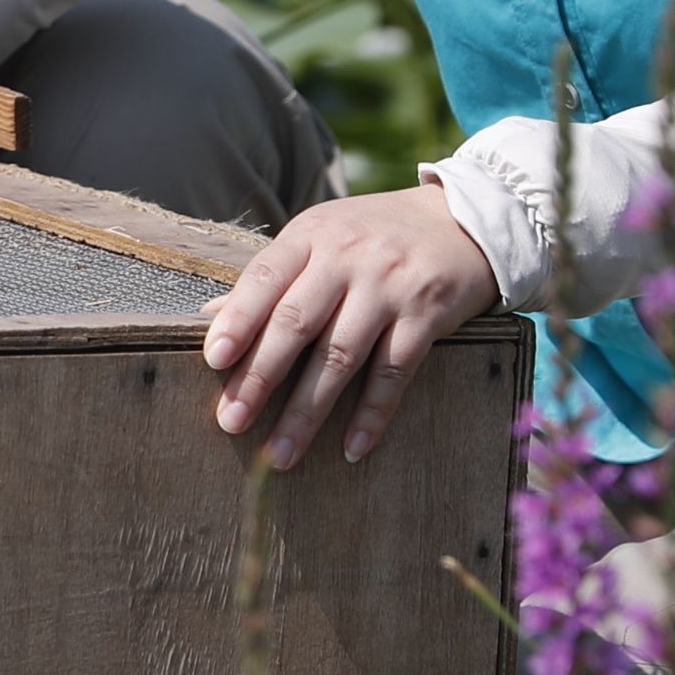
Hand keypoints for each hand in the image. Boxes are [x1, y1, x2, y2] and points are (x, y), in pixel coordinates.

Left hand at [201, 183, 501, 466]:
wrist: (465, 221)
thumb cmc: (374, 237)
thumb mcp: (321, 239)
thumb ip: (272, 277)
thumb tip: (209, 318)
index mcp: (311, 236)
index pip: (265, 278)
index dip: (239, 320)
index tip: (214, 361)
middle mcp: (348, 258)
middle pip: (297, 322)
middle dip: (260, 377)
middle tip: (231, 421)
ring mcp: (389, 287)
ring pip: (341, 355)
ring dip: (307, 411)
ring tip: (281, 453)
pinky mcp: (427, 314)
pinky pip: (393, 372)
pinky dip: (372, 414)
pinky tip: (351, 449)